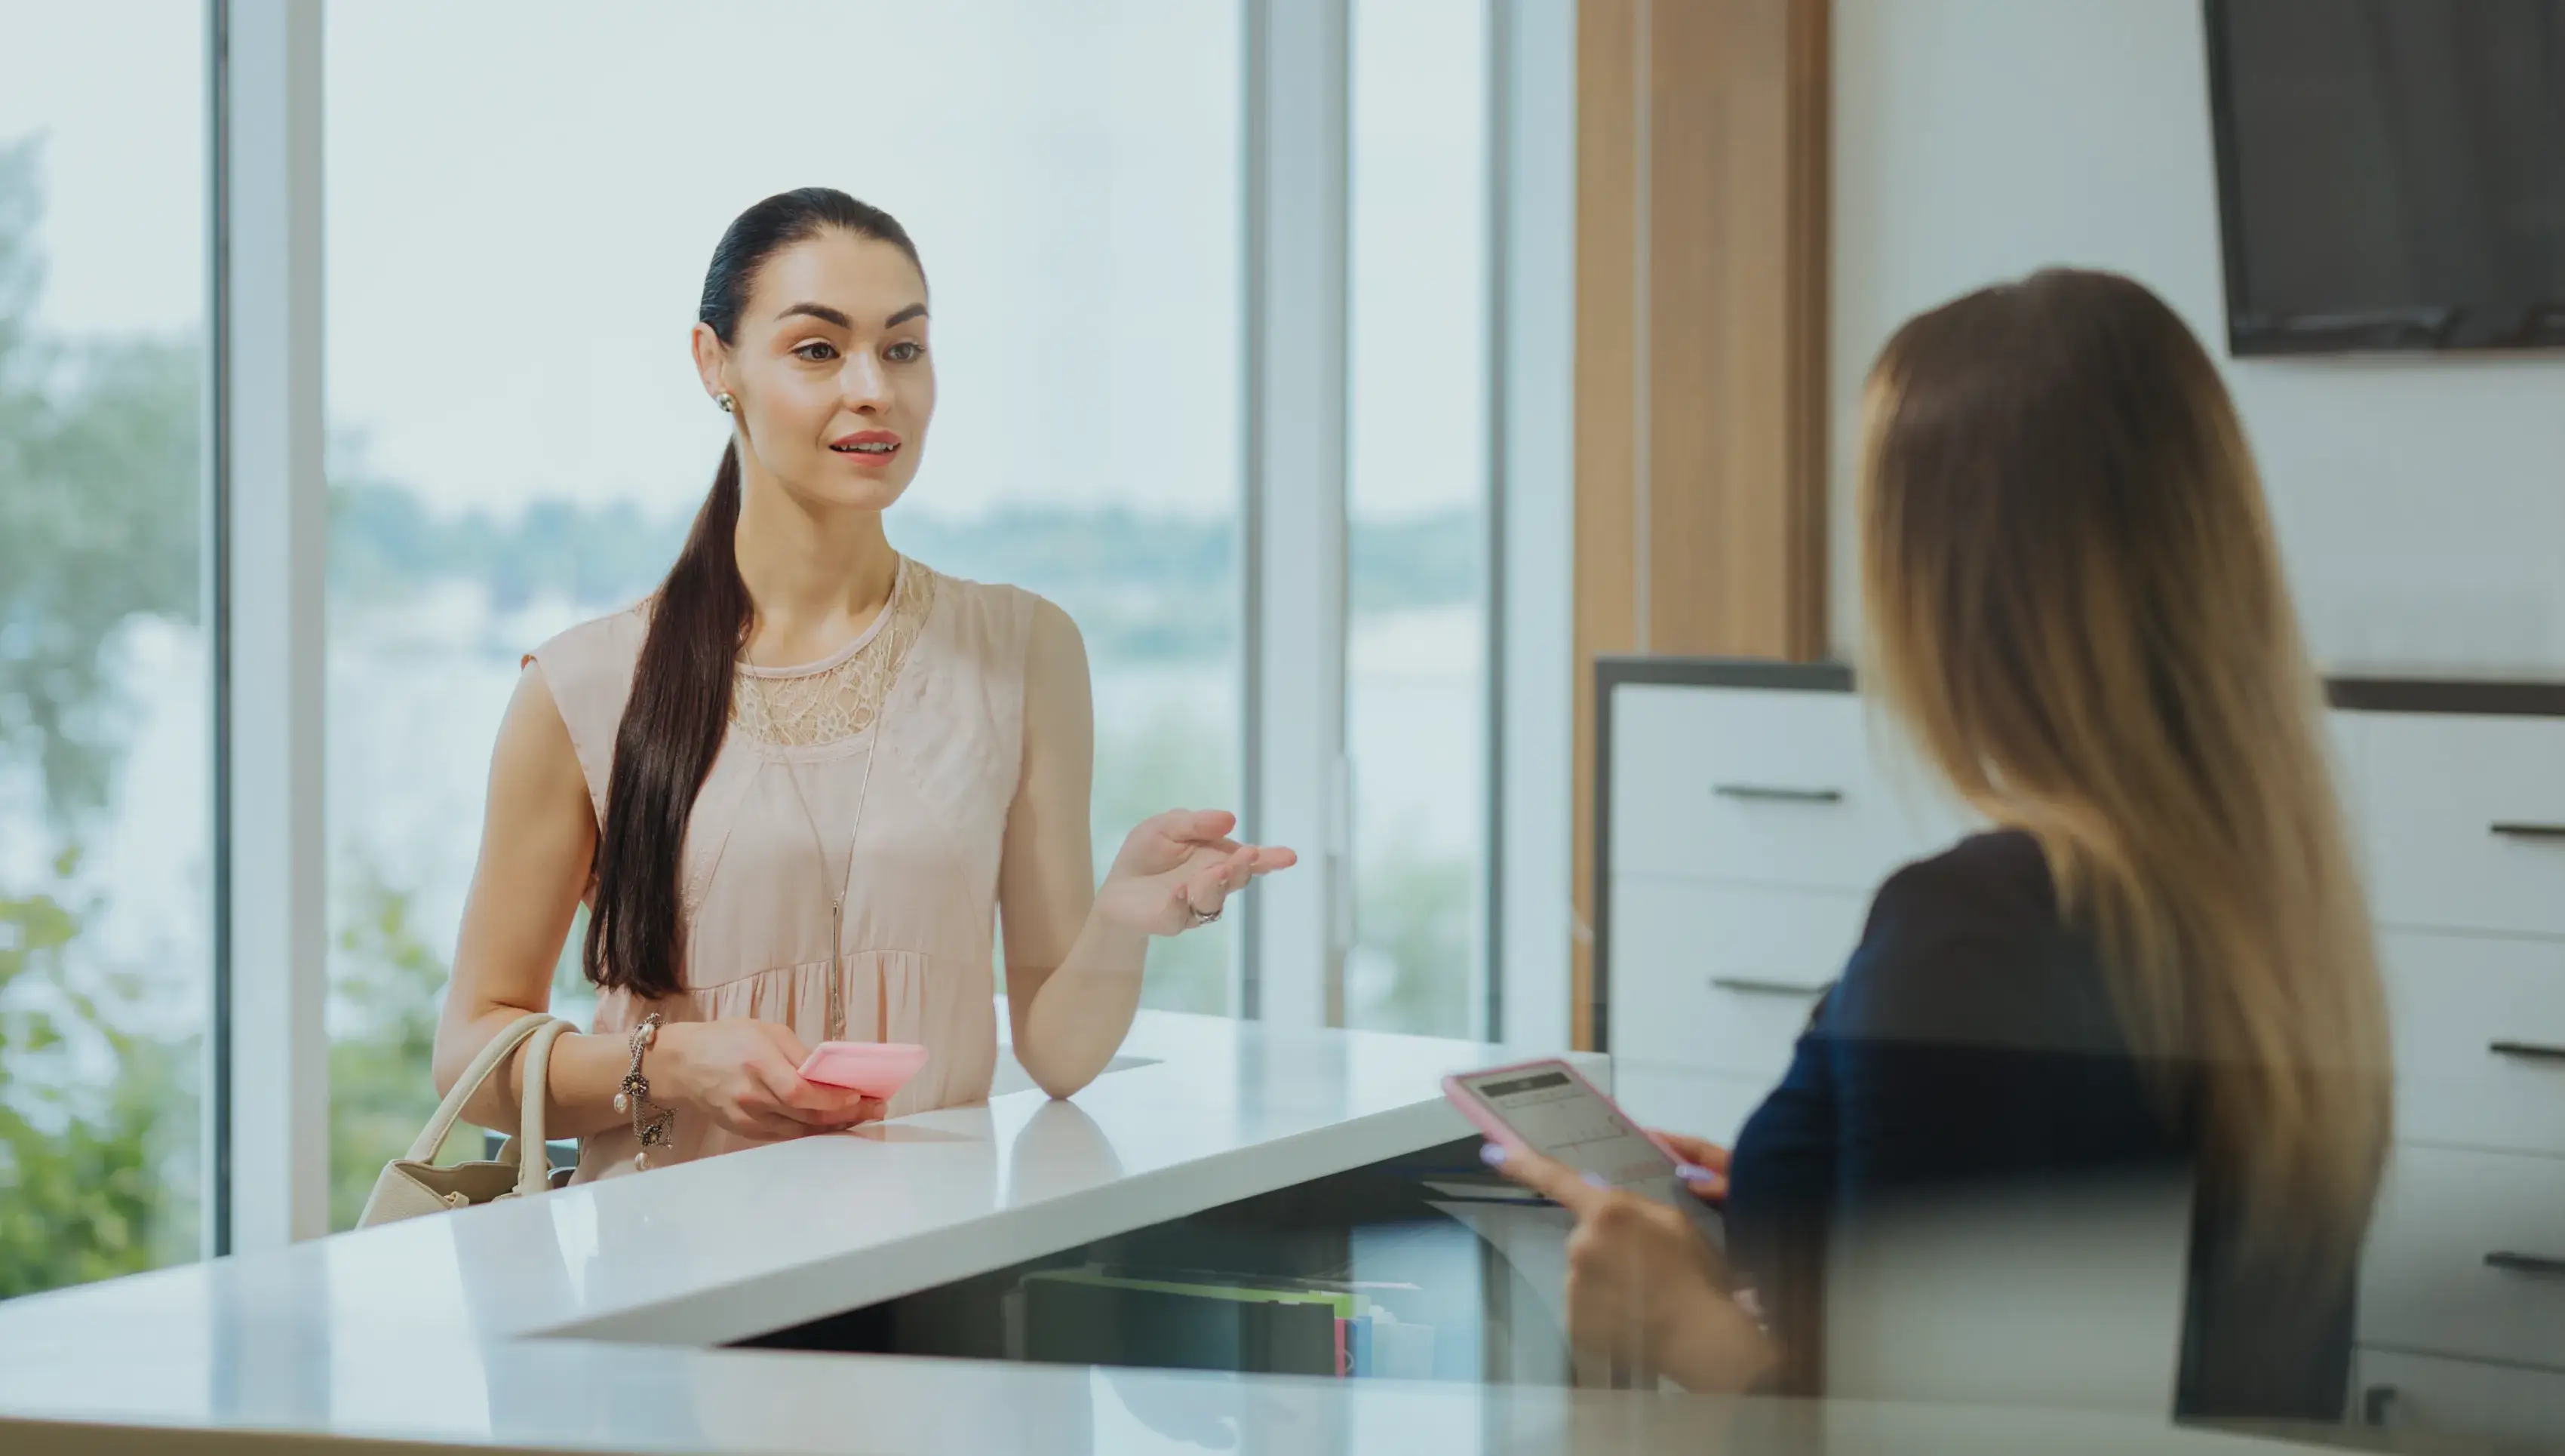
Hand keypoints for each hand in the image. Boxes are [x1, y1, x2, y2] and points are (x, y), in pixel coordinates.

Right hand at [650, 1019, 885, 1142]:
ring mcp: (747, 1118)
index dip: (833, 1098)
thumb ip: (801, 1054)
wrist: (683, 1064)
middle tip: (876, 1108)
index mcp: (758, 1065)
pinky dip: (812, 1131)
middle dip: (846, 1114)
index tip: (859, 1095)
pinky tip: (832, 1124)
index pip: (801, 1092)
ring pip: (800, 1130)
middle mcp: (752, 1097)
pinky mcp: (745, 1131)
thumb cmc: (727, 1040)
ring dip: (834, 1126)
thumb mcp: (767, 1032)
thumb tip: (834, 1072)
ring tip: (862, 1116)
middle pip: (806, 1116)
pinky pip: (786, 1135)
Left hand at [1094, 809, 1295, 937]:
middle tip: (1249, 855)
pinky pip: (1179, 914)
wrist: (1117, 889)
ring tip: (1217, 871)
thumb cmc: (1147, 854)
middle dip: (1244, 867)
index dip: (1270, 858)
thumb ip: (1196, 822)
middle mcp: (1213, 884)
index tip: (1289, 857)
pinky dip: (1179, 903)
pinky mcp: (1170, 920)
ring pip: (1213, 900)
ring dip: (1217, 884)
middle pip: (1237, 879)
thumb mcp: (1167, 825)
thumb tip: (1230, 819)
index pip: (1249, 859)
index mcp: (1218, 858)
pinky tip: (1178, 893)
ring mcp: (1194, 905)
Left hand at [1490, 1143, 1770, 1391]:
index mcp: (1608, 1211)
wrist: (1702, 1337)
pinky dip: (1602, 1310)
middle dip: (1606, 1247)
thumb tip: (1602, 1204)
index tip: (1495, 1154)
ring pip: (1584, 1273)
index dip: (1525, 1165)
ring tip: (1643, 1297)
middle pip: (1584, 1237)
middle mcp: (1582, 1244)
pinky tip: (1630, 1318)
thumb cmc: (1696, 1275)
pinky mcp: (1573, 1320)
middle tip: (1645, 1268)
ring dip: (1604, 1280)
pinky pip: (1584, 1305)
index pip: (1557, 1180)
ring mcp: (1574, 1284)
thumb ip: (1633, 1207)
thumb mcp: (1674, 1222)